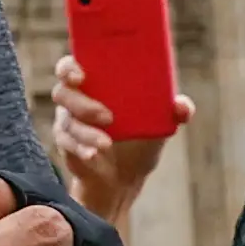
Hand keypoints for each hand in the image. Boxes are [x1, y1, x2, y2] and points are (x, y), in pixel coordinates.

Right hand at [49, 57, 193, 224]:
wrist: (126, 178)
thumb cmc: (140, 139)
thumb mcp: (160, 125)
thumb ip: (174, 112)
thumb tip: (182, 106)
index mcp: (94, 84)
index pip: (70, 67)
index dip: (69, 68)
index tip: (80, 75)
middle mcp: (75, 100)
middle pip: (62, 92)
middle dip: (83, 103)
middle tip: (108, 116)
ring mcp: (68, 123)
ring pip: (66, 121)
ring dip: (86, 132)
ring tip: (106, 144)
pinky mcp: (66, 146)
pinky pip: (67, 144)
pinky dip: (81, 149)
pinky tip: (94, 155)